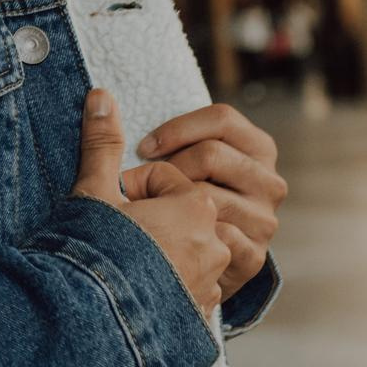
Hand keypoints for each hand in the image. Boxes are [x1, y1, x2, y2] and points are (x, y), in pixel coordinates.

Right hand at [68, 90, 229, 312]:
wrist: (89, 319)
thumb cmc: (93, 249)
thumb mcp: (94, 191)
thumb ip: (103, 143)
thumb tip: (101, 95)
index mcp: (195, 206)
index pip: (165, 182)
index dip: (130, 191)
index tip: (109, 209)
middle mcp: (215, 241)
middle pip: (179, 213)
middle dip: (149, 218)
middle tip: (115, 234)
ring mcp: (211, 278)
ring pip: (185, 248)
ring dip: (159, 249)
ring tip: (125, 262)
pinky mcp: (202, 310)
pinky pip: (187, 284)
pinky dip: (165, 282)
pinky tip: (134, 288)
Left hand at [133, 104, 283, 300]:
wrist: (189, 270)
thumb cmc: (170, 206)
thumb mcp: (164, 162)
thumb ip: (135, 134)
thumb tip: (97, 96)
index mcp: (257, 149)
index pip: (223, 118)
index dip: (177, 129)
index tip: (144, 148)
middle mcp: (269, 182)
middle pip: (213, 155)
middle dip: (168, 169)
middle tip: (142, 187)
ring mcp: (264, 221)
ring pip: (208, 198)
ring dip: (169, 208)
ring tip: (149, 216)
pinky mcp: (255, 257)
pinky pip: (213, 238)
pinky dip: (184, 241)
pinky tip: (168, 245)